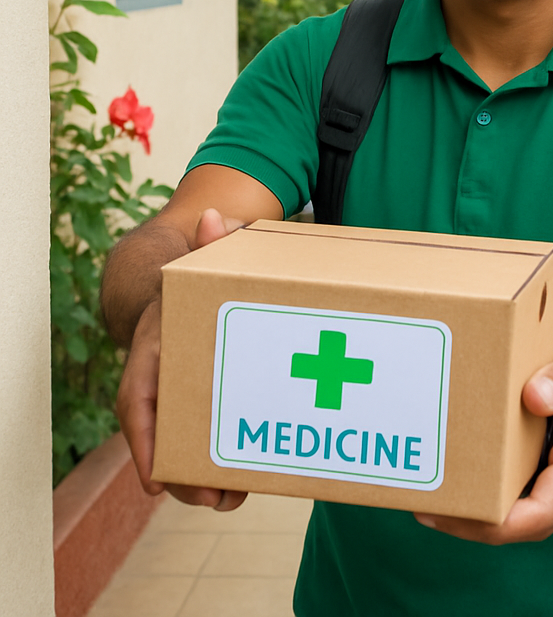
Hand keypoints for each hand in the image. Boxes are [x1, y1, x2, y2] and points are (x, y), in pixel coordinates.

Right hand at [116, 208, 248, 510]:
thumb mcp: (203, 256)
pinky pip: (207, 429)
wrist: (175, 283)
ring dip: (203, 473)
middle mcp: (162, 371)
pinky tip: (249, 477)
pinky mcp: (205, 392)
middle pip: (163, 432)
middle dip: (181, 471)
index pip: (138, 396)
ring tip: (233, 499)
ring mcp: (182, 385)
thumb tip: (215, 218)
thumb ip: (214, 241)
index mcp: (156, 342)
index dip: (144, 439)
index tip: (152, 479)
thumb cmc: (191, 274)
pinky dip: (221, 454)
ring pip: (183, 438)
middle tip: (214, 499)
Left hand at [413, 339, 552, 542]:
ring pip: (507, 518)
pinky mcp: (536, 484)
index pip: (543, 511)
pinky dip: (474, 495)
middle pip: (516, 524)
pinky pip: (505, 500)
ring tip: (421, 493)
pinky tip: (442, 478)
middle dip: (468, 522)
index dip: (497, 521)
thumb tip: (534, 397)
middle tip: (421, 502)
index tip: (456, 510)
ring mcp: (552, 493)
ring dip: (465, 514)